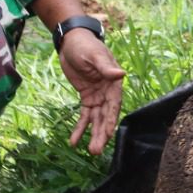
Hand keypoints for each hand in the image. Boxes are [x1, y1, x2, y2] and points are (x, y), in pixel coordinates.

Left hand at [59, 32, 126, 154]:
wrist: (71, 42)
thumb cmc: (85, 45)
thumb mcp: (94, 55)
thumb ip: (106, 67)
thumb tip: (121, 74)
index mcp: (113, 81)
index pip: (114, 104)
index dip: (111, 119)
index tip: (108, 134)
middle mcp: (108, 91)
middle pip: (106, 115)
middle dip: (102, 133)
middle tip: (97, 150)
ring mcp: (98, 96)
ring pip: (96, 119)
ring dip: (94, 134)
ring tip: (91, 151)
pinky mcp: (87, 98)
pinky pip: (84, 116)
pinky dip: (80, 128)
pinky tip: (74, 141)